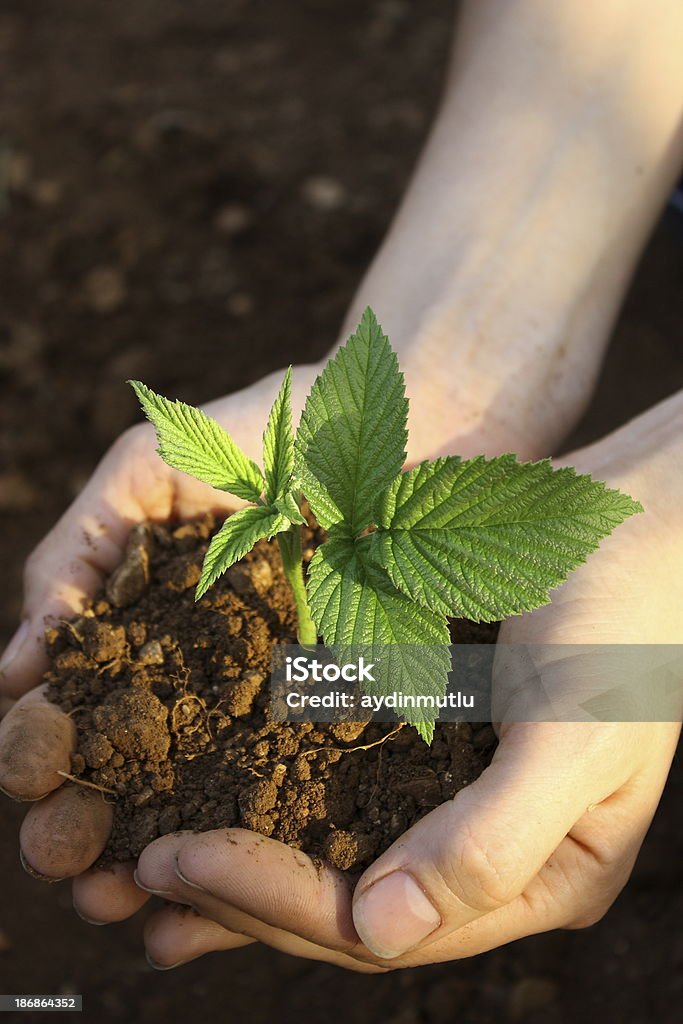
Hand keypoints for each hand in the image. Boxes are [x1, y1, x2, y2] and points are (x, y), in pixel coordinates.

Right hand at [0, 364, 323, 915]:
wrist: (397, 424)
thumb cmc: (268, 434)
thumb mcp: (150, 469)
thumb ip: (81, 549)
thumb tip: (14, 666)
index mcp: (146, 626)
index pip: (74, 708)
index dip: (41, 750)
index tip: (31, 776)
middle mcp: (200, 676)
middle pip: (125, 772)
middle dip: (82, 824)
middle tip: (64, 863)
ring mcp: (271, 700)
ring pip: (195, 799)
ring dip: (147, 855)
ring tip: (119, 899)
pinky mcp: (343, 713)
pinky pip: (291, 788)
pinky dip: (246, 839)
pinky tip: (216, 889)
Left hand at [131, 392, 681, 969]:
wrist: (625, 523)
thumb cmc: (621, 624)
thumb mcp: (575, 738)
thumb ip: (491, 842)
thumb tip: (377, 935)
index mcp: (541, 879)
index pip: (386, 926)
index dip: (277, 902)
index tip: (178, 854)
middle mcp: (490, 856)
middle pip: (347, 906)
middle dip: (241, 893)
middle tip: (138, 865)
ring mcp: (456, 800)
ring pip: (333, 859)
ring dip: (242, 867)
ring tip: (145, 869)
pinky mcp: (427, 744)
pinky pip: (337, 787)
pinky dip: (271, 799)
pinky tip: (207, 793)